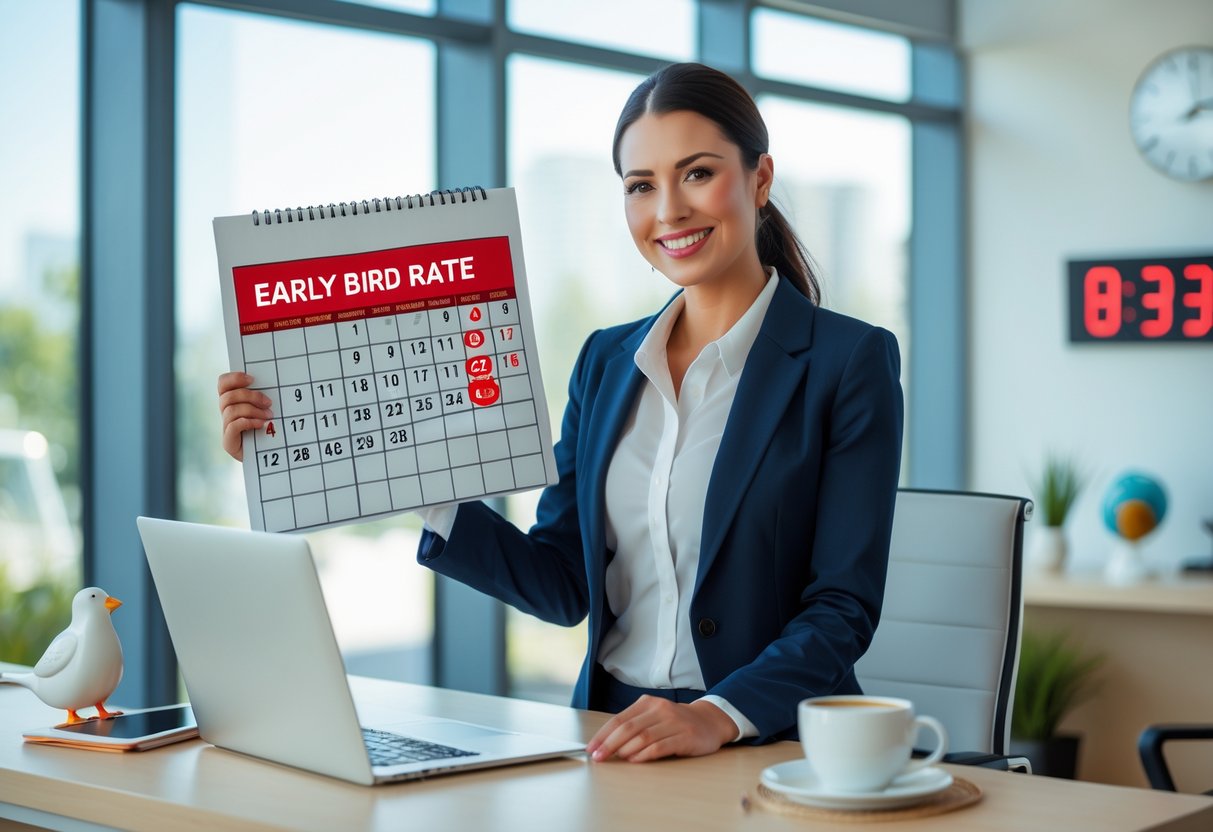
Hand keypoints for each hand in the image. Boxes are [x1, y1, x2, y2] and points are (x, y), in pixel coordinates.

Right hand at [218, 372, 271, 460]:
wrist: (266, 459)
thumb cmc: (268, 431)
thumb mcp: (266, 411)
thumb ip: (262, 398)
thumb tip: (273, 384)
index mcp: (232, 402)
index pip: (222, 384)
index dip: (234, 378)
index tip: (252, 379)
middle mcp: (225, 414)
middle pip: (228, 396)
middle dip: (251, 396)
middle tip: (269, 402)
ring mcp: (225, 428)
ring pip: (231, 410)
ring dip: (253, 410)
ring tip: (269, 416)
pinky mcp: (228, 442)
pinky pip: (233, 426)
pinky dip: (248, 422)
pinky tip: (261, 424)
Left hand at [585, 696, 736, 762]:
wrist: (709, 722)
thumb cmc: (675, 722)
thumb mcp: (653, 716)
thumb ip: (634, 726)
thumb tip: (607, 744)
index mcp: (647, 703)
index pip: (619, 719)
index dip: (602, 735)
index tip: (591, 748)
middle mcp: (659, 709)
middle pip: (628, 728)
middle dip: (609, 744)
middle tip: (598, 757)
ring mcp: (673, 722)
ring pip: (642, 737)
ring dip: (625, 750)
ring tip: (616, 759)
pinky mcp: (684, 737)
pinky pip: (659, 747)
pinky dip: (644, 755)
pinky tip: (635, 760)